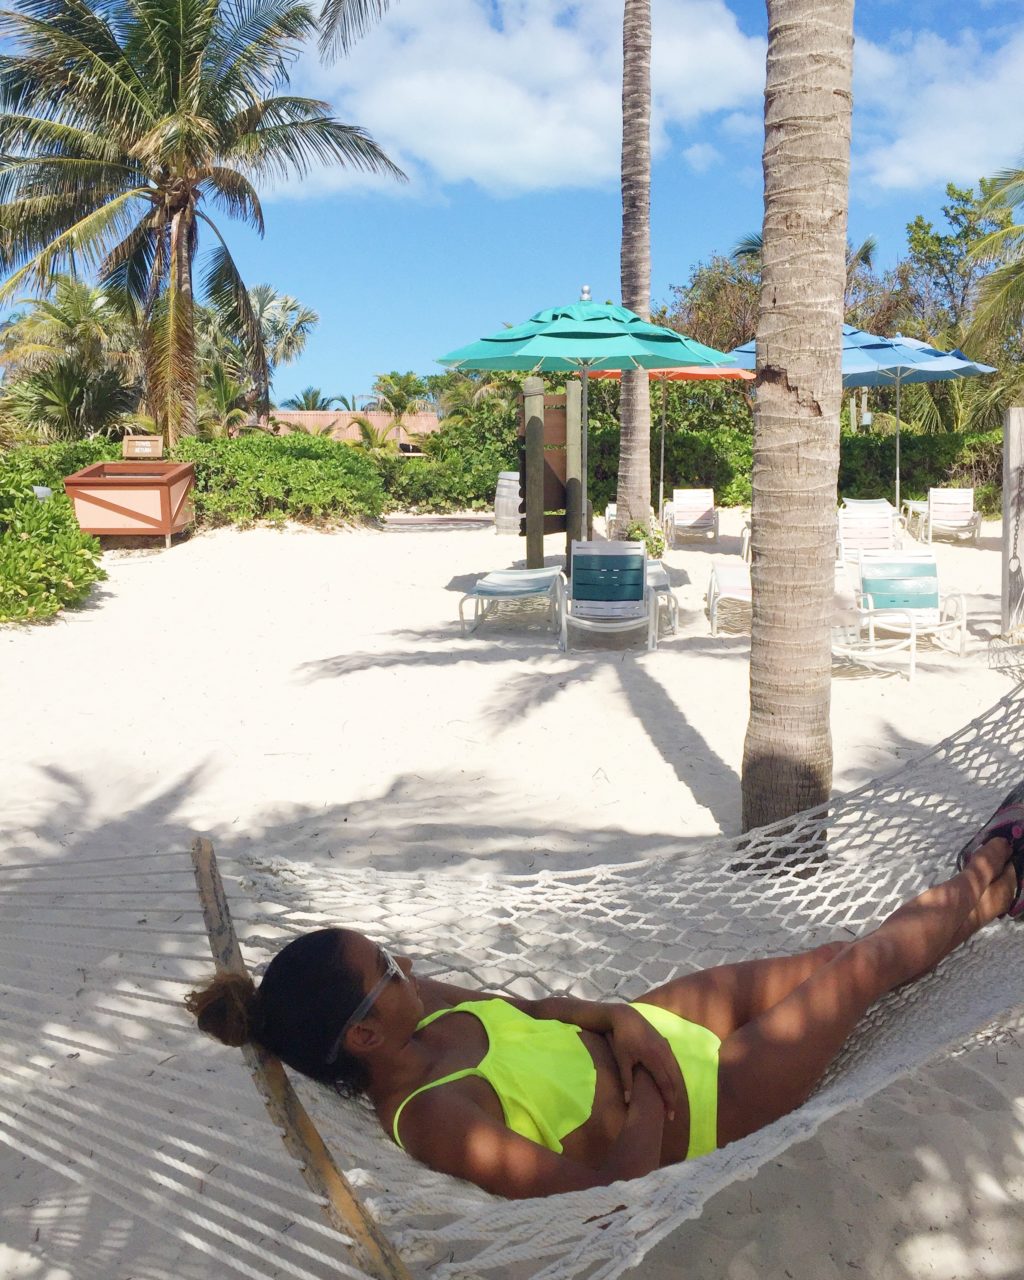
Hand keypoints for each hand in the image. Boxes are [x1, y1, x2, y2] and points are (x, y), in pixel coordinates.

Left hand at [607, 1006, 682, 1120]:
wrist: (626, 1016)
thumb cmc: (622, 1038)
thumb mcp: (622, 1059)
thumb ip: (626, 1080)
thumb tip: (627, 1101)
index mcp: (654, 1058)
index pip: (665, 1085)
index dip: (668, 1101)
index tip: (668, 1115)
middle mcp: (664, 1053)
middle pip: (673, 1080)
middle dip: (673, 1098)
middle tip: (671, 1114)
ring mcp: (666, 1047)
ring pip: (675, 1071)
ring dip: (674, 1087)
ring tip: (671, 1101)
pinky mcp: (664, 1043)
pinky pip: (673, 1063)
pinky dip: (673, 1075)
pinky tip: (670, 1083)